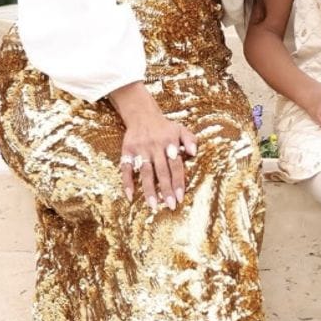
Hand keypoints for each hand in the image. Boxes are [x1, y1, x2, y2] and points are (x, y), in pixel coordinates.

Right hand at [113, 83, 197, 211]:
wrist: (142, 115)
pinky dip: (127, 182)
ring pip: (145, 172)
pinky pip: (125, 169)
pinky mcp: (126, 151)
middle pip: (161, 171)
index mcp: (170, 142)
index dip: (178, 181)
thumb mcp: (181, 129)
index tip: (180, 197)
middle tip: (170, 206)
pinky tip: (130, 196)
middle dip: (166, 190)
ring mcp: (140, 150)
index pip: (176, 165)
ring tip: (153, 206)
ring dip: (149, 190)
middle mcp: (155, 147)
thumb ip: (190, 140)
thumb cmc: (165, 127)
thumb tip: (194, 153)